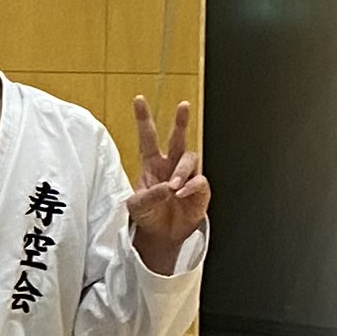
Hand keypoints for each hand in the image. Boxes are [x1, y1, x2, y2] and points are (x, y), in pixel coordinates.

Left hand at [128, 96, 209, 271]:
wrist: (161, 236)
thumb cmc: (147, 216)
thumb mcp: (136, 206)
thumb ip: (149, 195)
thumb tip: (168, 186)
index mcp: (151, 165)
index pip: (147, 137)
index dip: (143, 119)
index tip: (139, 100)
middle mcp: (170, 167)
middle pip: (177, 139)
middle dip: (180, 121)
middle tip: (183, 106)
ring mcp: (186, 177)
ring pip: (190, 159)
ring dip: (181, 171)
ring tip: (173, 185)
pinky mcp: (199, 191)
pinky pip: (199, 182)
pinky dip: (190, 186)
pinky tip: (181, 193)